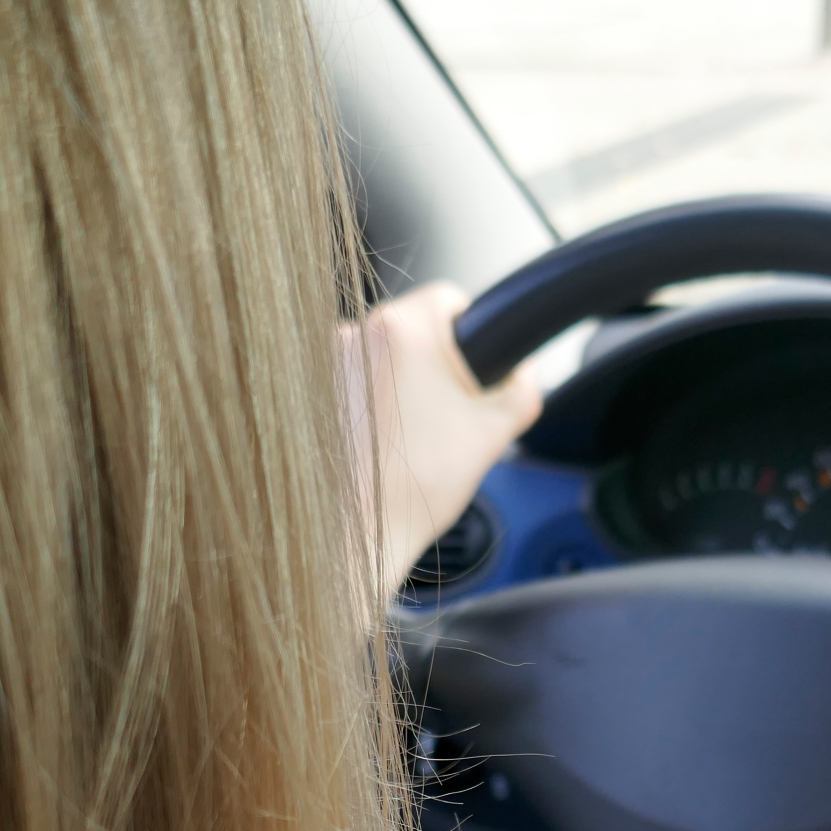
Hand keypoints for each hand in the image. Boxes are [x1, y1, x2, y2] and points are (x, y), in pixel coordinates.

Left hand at [346, 282, 541, 600]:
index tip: (473, 369)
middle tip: (447, 413)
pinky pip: (351, 381)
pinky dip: (368, 402)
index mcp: (403, 328)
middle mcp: (354, 334)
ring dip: (399, 382)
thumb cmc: (416, 485)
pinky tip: (382, 441)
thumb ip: (522, 389)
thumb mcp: (493, 433)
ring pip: (380, 356)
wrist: (361, 531)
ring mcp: (323, 362)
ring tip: (412, 435)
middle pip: (412, 328)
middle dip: (434, 363)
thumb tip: (524, 373)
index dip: (472, 333)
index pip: (450, 299)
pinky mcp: (306, 390)